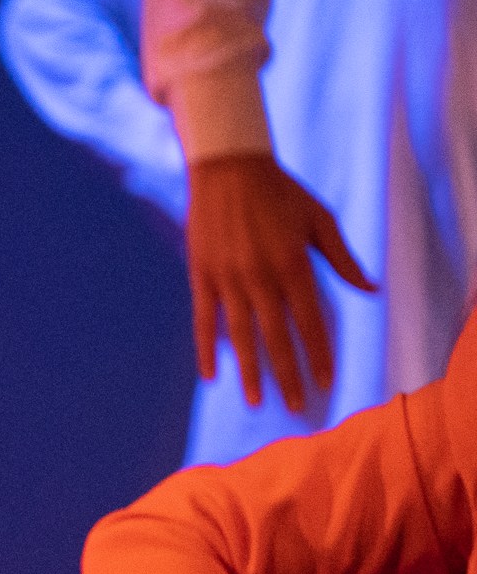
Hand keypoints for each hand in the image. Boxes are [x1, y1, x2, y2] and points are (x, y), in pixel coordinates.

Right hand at [184, 154, 375, 412]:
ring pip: (241, 336)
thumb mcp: (319, 219)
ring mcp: (228, 279)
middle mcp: (260, 277)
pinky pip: (205, 320)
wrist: (228, 168)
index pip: (310, 321)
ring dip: (250, 371)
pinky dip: (207, 349)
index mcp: (293, 265)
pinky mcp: (202, 276)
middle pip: (277, 337)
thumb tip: (370, 290)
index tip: (326, 381)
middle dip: (288, 375)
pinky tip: (212, 375)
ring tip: (255, 401)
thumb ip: (343, 258)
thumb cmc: (281, 191)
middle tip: (297, 406)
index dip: (319, 353)